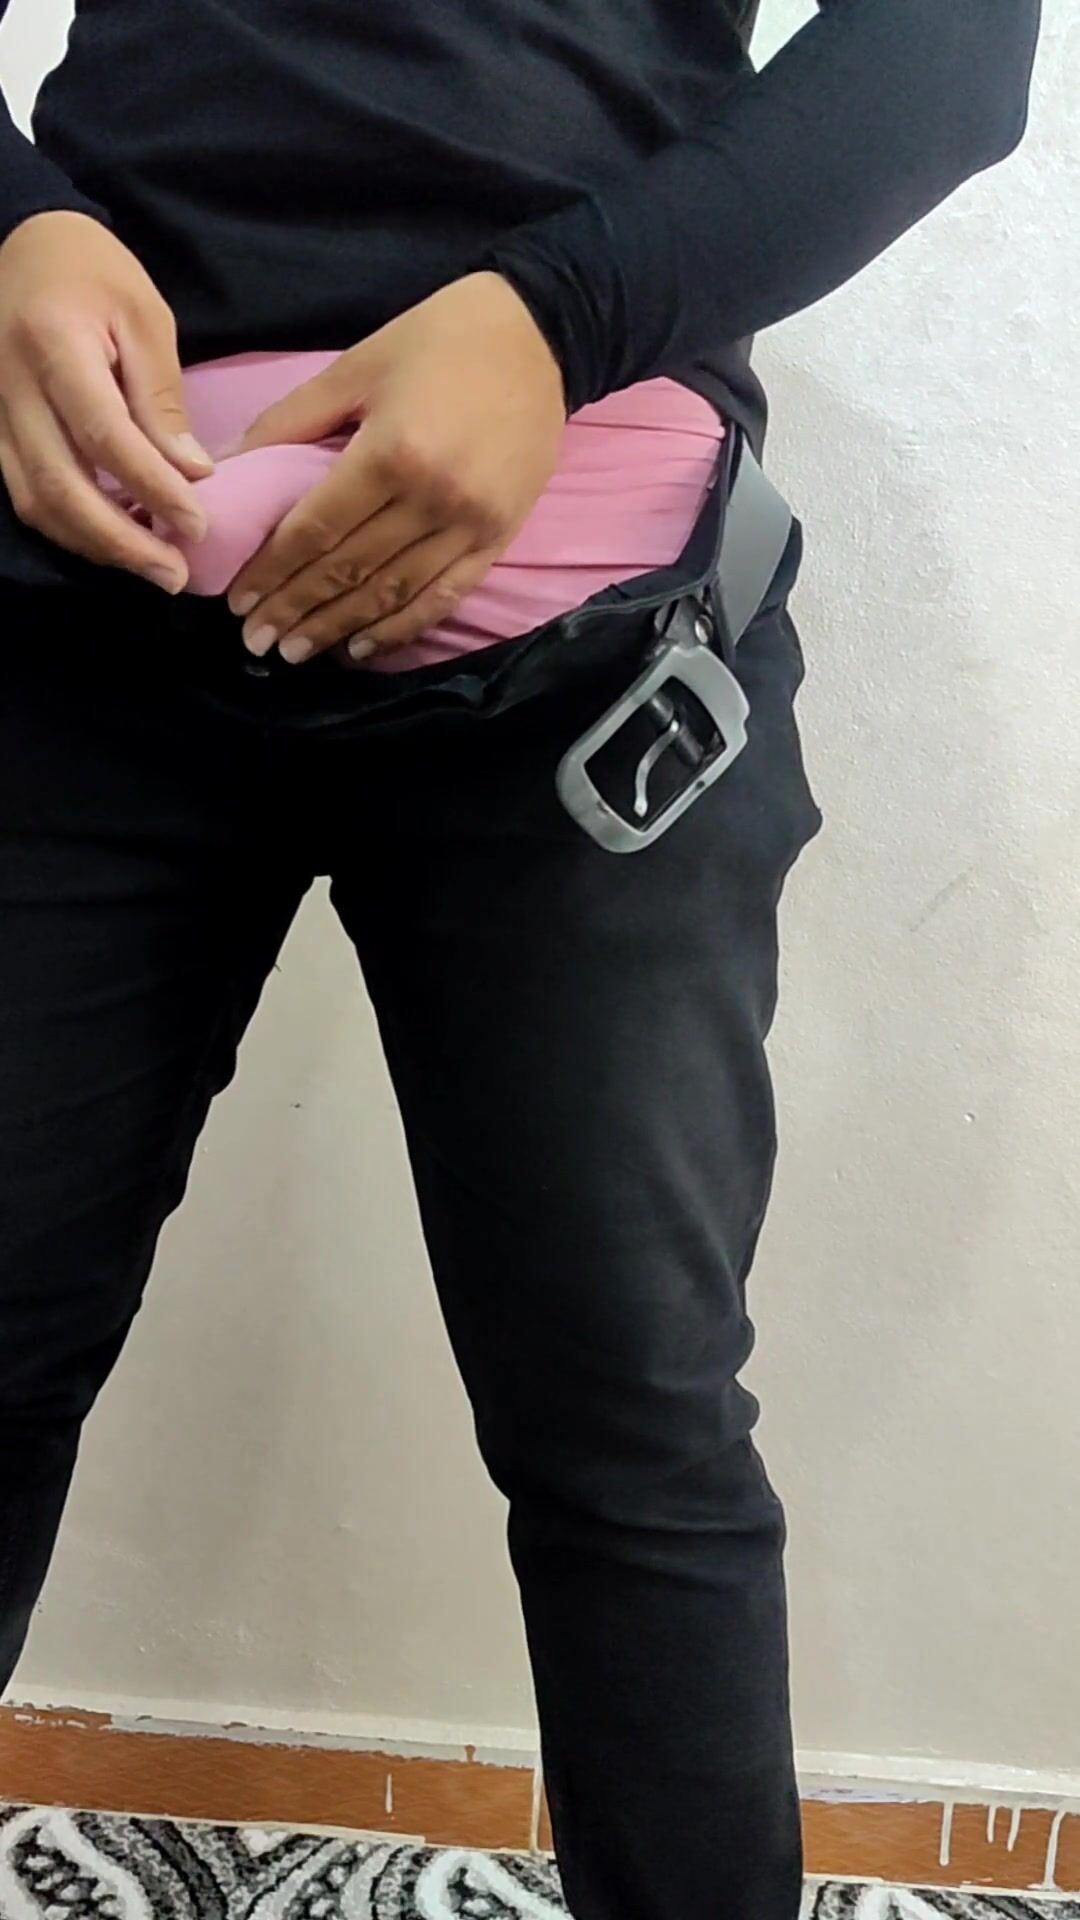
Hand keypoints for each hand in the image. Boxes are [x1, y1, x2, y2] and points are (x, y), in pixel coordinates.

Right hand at [0, 211, 212, 590]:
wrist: (24, 244)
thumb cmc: (94, 273)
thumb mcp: (145, 318)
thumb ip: (162, 398)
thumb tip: (191, 474)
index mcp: (54, 343)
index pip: (104, 434)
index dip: (152, 487)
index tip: (198, 523)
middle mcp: (11, 385)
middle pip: (60, 484)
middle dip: (121, 541)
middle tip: (173, 573)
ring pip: (36, 501)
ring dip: (95, 545)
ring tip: (151, 567)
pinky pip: (24, 494)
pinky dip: (70, 527)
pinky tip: (113, 542)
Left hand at [227, 272, 566, 662]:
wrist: (539, 335)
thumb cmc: (439, 340)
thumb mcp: (356, 366)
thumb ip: (291, 420)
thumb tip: (226, 468)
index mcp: (391, 452)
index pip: (316, 530)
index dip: (273, 572)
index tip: (238, 601)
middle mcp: (431, 499)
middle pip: (349, 570)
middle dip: (296, 609)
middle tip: (255, 641)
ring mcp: (470, 525)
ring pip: (392, 593)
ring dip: (339, 628)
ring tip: (296, 652)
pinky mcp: (498, 538)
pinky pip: (443, 596)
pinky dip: (401, 628)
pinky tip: (363, 647)